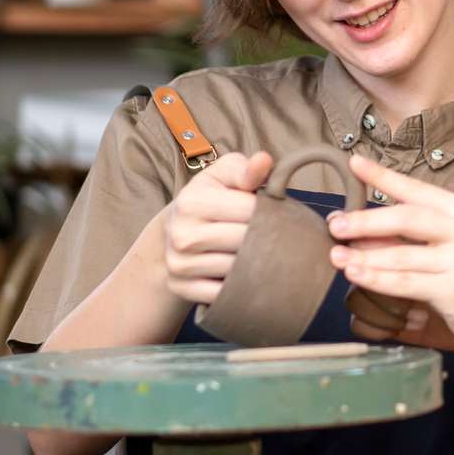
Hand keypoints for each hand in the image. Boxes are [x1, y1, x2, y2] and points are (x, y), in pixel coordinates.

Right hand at [156, 150, 269, 306]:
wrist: (174, 233)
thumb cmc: (209, 199)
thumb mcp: (223, 176)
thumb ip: (246, 169)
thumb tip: (264, 160)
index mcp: (192, 201)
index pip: (250, 210)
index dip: (271, 212)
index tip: (279, 214)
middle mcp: (181, 234)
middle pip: (245, 242)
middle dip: (268, 240)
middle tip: (279, 238)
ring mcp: (179, 264)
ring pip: (237, 270)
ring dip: (257, 265)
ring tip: (265, 255)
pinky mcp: (181, 287)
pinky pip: (223, 294)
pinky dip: (239, 287)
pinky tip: (247, 275)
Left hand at [326, 154, 453, 364]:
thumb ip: (416, 233)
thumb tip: (362, 228)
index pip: (417, 190)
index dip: (383, 176)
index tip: (355, 164)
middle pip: (407, 218)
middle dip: (366, 221)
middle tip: (336, 225)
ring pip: (402, 254)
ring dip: (364, 255)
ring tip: (336, 255)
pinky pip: (405, 282)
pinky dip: (376, 278)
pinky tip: (355, 274)